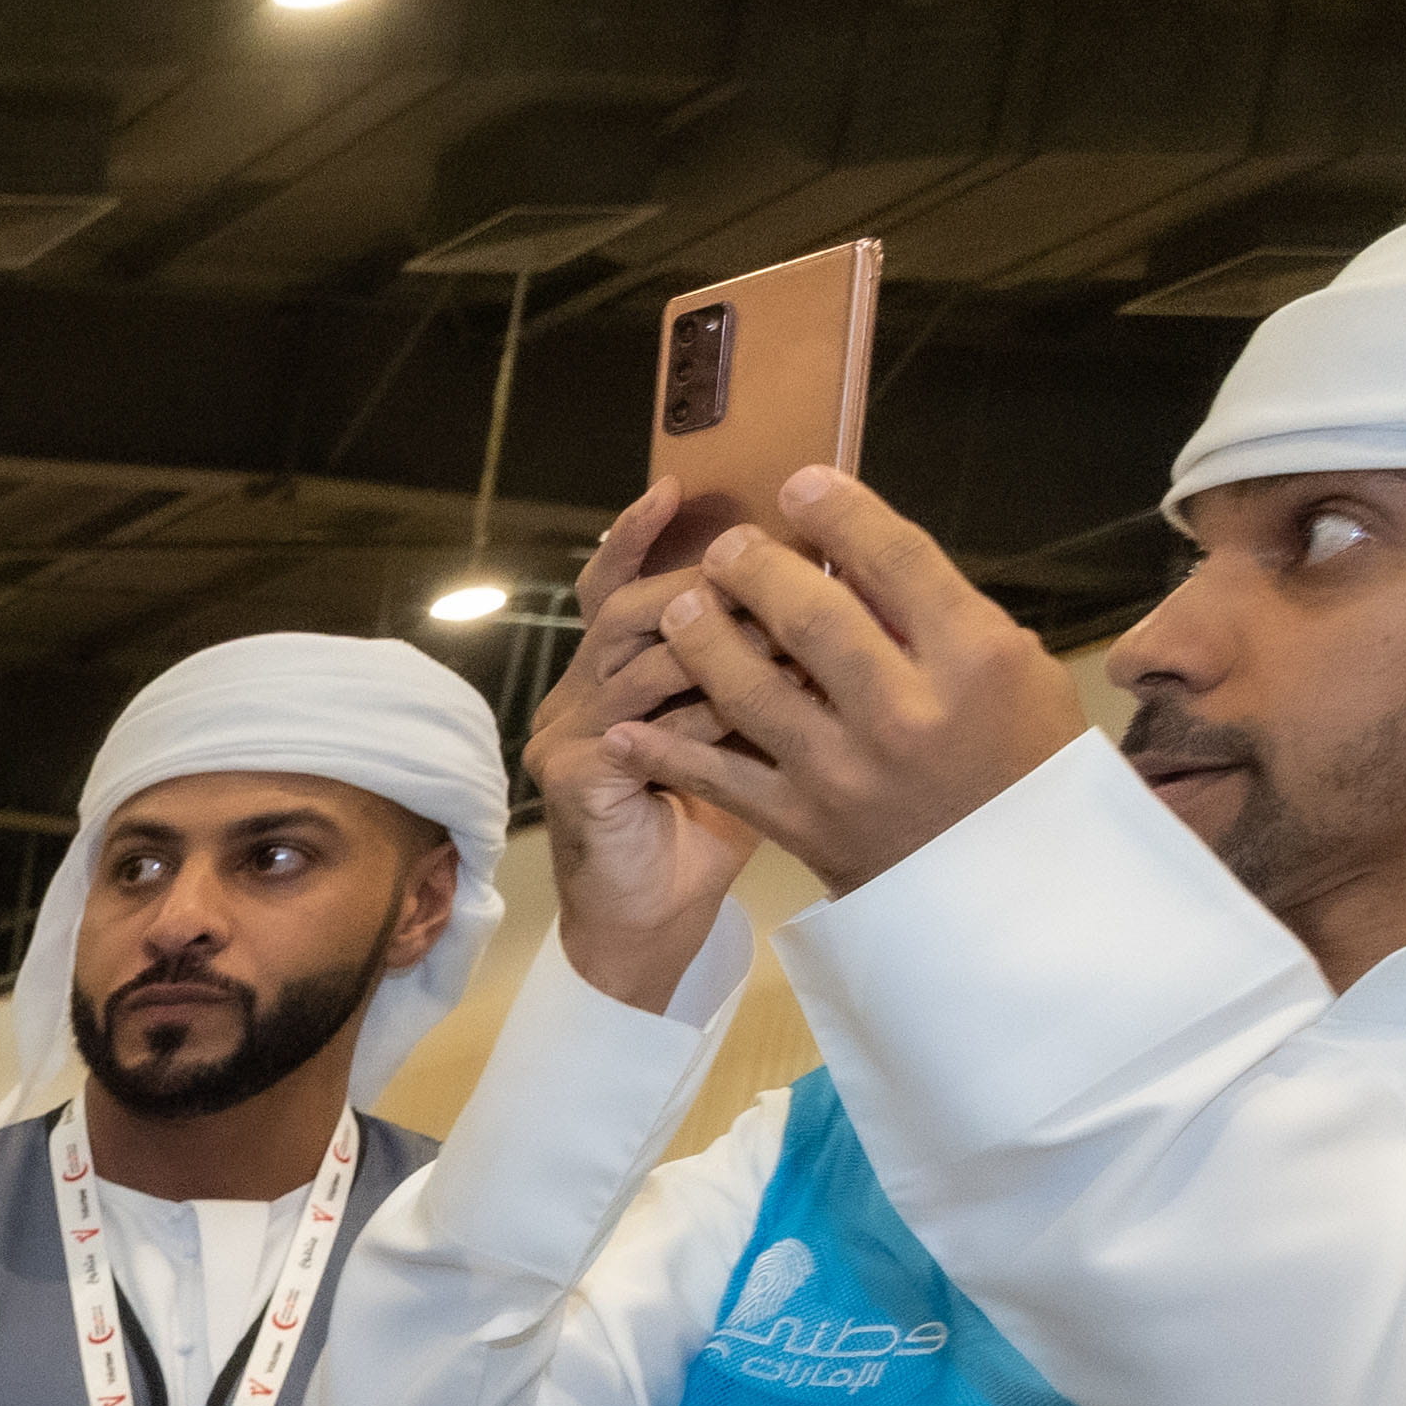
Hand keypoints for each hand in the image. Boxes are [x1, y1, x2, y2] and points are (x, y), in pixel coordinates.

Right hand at [529, 486, 767, 1011]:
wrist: (653, 918)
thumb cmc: (708, 822)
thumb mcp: (744, 725)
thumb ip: (763, 664)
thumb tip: (836, 587)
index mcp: (612, 669)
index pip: (615, 582)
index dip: (639, 534)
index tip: (679, 486)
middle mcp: (578, 689)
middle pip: (627, 605)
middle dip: (705, 588)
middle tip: (772, 574)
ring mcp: (569, 731)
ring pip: (640, 656)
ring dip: (720, 646)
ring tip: (788, 640)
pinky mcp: (577, 774)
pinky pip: (643, 723)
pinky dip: (701, 714)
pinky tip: (753, 713)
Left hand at [619, 466, 1089, 901]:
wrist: (1008, 886)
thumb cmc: (1017, 760)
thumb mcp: (1014, 674)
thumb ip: (942, 619)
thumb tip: (863, 560)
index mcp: (976, 661)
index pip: (897, 562)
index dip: (842, 514)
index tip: (802, 482)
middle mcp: (907, 712)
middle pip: (813, 616)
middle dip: (757, 569)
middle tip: (726, 545)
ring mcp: (847, 771)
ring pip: (752, 688)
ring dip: (703, 641)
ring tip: (679, 607)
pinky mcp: (803, 823)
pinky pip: (721, 776)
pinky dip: (667, 751)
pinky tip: (628, 729)